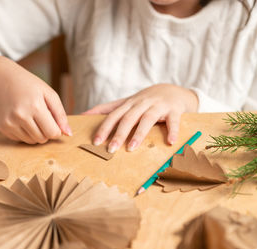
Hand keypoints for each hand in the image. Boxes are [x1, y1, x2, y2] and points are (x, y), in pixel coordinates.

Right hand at [0, 53, 70, 143]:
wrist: (1, 79)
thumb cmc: (29, 85)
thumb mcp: (49, 94)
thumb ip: (61, 115)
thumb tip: (68, 134)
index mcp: (35, 106)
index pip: (52, 133)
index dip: (56, 130)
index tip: (54, 122)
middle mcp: (20, 116)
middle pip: (42, 139)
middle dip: (46, 132)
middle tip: (42, 118)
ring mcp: (9, 122)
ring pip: (31, 141)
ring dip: (35, 133)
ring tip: (32, 118)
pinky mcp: (2, 127)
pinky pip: (20, 140)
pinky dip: (24, 133)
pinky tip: (21, 119)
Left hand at [83, 84, 198, 151]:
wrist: (173, 90)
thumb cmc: (146, 101)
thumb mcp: (126, 103)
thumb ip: (106, 109)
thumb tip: (82, 115)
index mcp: (129, 104)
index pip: (114, 116)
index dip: (104, 128)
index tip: (96, 142)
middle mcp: (142, 104)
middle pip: (128, 118)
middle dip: (118, 134)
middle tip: (111, 150)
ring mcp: (158, 106)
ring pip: (147, 119)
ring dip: (139, 134)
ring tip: (132, 148)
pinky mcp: (174, 110)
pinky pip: (173, 121)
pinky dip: (172, 131)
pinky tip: (170, 142)